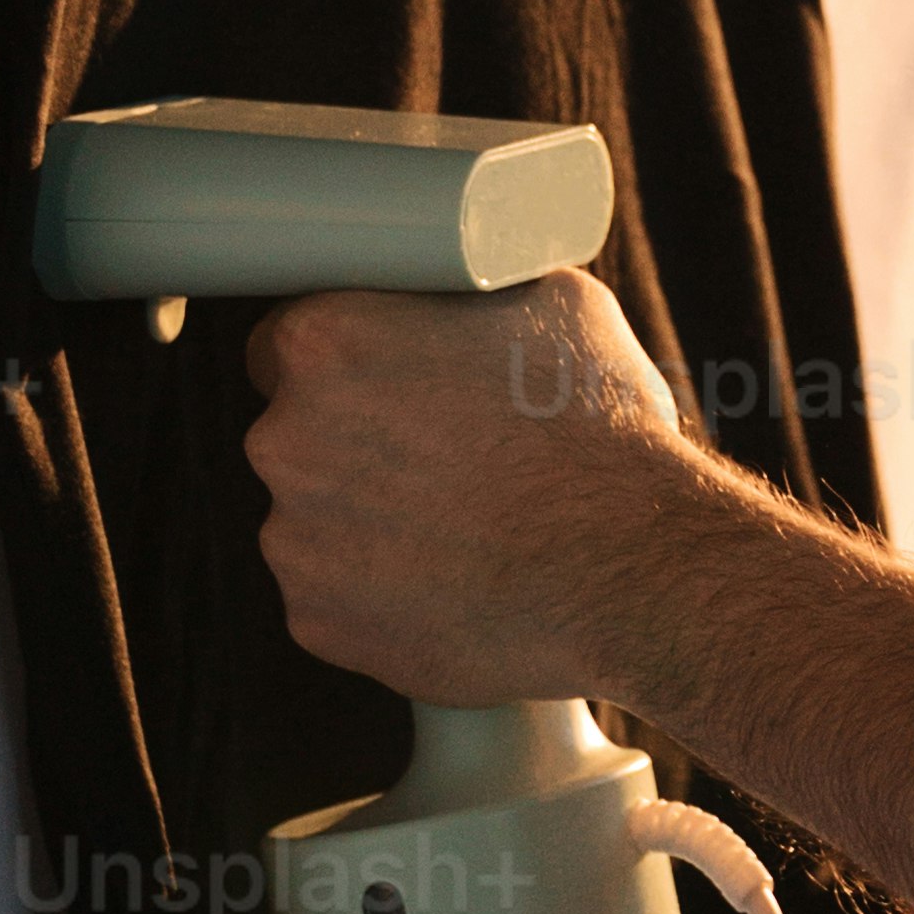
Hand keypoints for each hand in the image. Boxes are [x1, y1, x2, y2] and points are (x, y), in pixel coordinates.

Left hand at [244, 266, 698, 703]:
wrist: (630, 571)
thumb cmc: (600, 432)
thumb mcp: (558, 305)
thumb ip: (472, 295)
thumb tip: (466, 292)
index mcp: (324, 343)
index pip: (284, 344)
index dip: (342, 364)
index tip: (388, 384)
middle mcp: (284, 438)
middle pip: (297, 435)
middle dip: (358, 445)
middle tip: (448, 459)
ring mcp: (293, 539)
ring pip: (318, 520)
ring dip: (371, 521)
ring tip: (466, 528)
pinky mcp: (316, 621)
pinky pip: (337, 596)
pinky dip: (384, 592)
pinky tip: (456, 581)